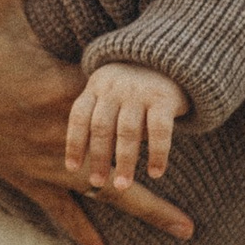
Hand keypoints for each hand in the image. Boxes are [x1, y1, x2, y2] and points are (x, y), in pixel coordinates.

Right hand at [0, 0, 187, 244]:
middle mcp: (53, 133)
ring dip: (143, 209)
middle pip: (122, 158)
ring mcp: (36, 158)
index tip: (192, 112)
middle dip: (164, 175)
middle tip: (207, 203)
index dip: (153, 108)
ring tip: (185, 230)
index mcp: (55, 90)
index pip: (117, 102)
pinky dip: (80, 229)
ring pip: (100, 190)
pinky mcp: (17, 172)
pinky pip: (55, 207)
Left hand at [64, 61, 187, 193]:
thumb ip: (99, 116)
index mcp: (96, 86)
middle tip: (97, 182)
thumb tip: (86, 162)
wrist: (171, 58)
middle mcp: (115, 87)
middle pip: (102, 126)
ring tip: (122, 185)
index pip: (80, 116)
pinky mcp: (164, 98)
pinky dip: (158, 154)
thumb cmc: (133, 87)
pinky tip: (156, 173)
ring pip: (128, 131)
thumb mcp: (110, 92)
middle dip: (99, 157)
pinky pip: (160, 130)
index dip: (75, 143)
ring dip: (125, 161)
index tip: (73, 169)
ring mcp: (139, 91)